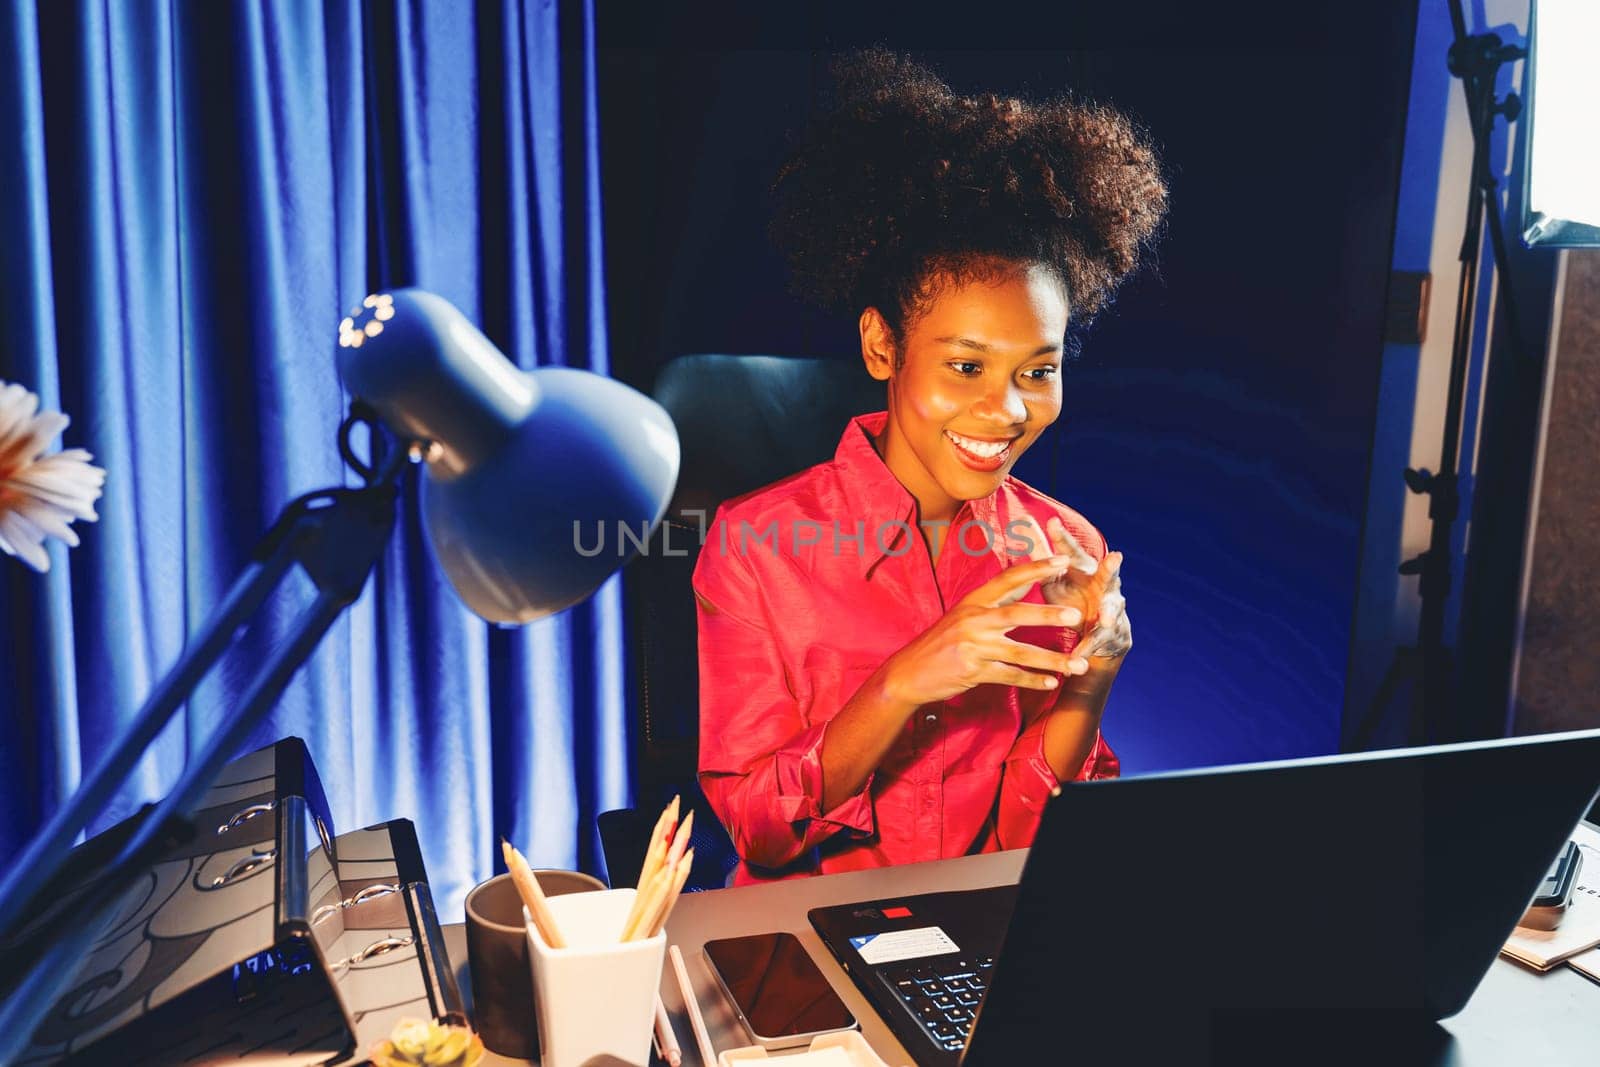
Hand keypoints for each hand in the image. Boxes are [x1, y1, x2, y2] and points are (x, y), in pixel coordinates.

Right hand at [880, 555, 1085, 707]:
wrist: (908, 673)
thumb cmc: (940, 643)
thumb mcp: (962, 616)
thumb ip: (992, 603)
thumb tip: (1023, 585)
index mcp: (973, 602)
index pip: (1008, 579)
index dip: (1036, 569)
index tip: (1063, 561)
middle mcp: (973, 621)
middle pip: (1017, 614)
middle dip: (1048, 615)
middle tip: (1077, 616)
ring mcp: (973, 646)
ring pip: (1021, 651)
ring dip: (1053, 659)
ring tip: (1079, 665)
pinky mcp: (973, 671)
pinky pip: (1010, 675)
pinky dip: (1032, 681)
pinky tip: (1051, 684)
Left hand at [1016, 513, 1130, 684]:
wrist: (1099, 630)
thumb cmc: (1072, 595)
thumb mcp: (1054, 576)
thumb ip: (1041, 554)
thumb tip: (1021, 524)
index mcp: (1084, 569)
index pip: (1071, 551)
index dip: (1061, 538)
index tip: (1051, 523)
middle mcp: (1102, 585)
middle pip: (1108, 573)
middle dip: (1111, 567)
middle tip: (1115, 557)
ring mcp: (1110, 608)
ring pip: (1111, 609)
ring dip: (1109, 613)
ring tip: (1105, 619)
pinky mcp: (1108, 633)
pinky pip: (1097, 640)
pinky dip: (1087, 648)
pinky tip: (1079, 657)